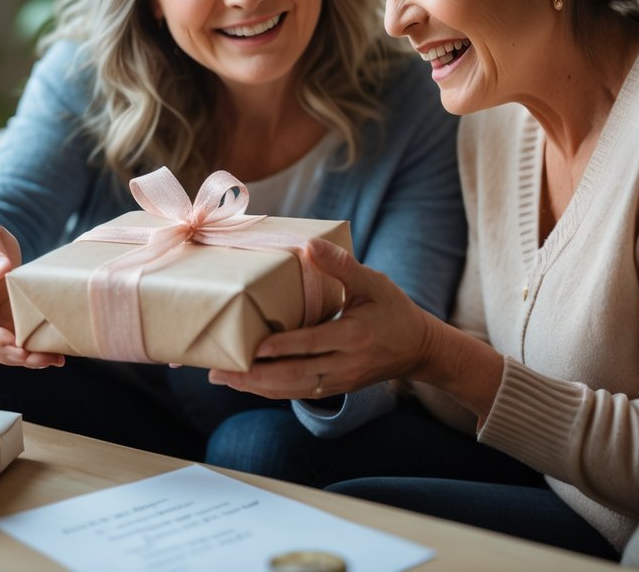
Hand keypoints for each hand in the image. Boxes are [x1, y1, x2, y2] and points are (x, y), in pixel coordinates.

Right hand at [0, 224, 64, 368]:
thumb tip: (2, 269)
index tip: (11, 341)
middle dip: (12, 354)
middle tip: (40, 358)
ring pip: (2, 351)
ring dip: (26, 360)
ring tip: (53, 359)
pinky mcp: (5, 328)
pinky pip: (16, 347)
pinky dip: (33, 355)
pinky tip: (55, 356)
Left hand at [209, 238, 436, 399]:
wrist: (419, 348)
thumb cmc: (393, 309)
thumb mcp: (373, 282)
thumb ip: (341, 266)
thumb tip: (308, 245)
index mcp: (355, 335)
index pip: (313, 344)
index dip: (283, 347)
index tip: (254, 347)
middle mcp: (345, 363)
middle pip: (295, 375)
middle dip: (255, 375)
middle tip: (220, 369)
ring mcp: (339, 380)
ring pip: (292, 389)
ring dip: (256, 386)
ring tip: (223, 378)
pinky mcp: (335, 388)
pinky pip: (298, 393)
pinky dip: (270, 389)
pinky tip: (247, 383)